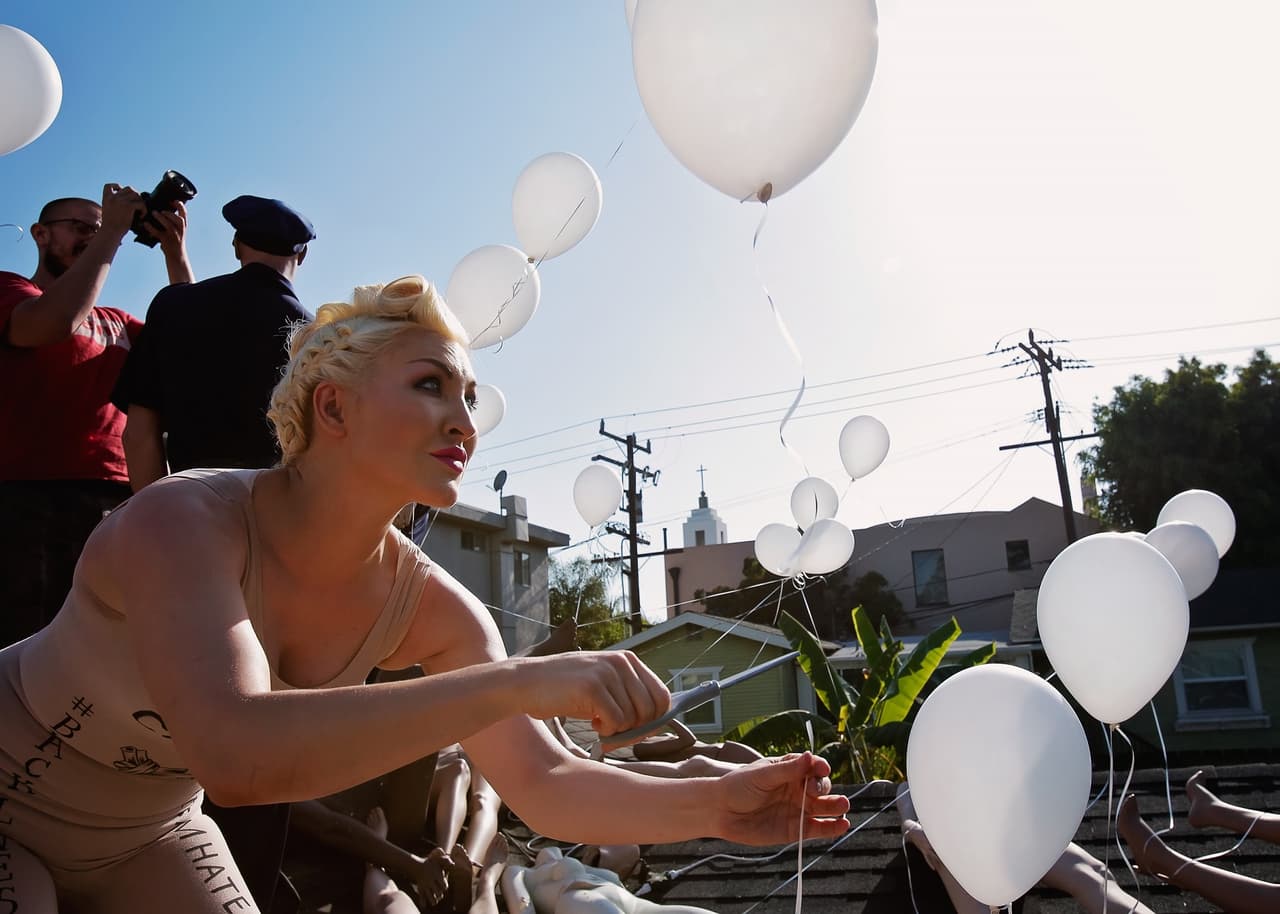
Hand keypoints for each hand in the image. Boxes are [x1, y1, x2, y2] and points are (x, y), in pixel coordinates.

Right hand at [99, 183, 145, 238]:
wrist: (110, 233)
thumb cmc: (111, 226)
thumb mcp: (108, 211)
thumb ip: (114, 204)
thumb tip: (127, 200)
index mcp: (106, 198)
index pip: (110, 186)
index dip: (118, 187)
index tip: (123, 196)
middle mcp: (113, 197)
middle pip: (129, 189)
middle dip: (135, 196)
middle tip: (137, 206)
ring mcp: (121, 200)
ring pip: (136, 194)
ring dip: (140, 202)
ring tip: (140, 211)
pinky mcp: (128, 206)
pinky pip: (141, 203)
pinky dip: (144, 210)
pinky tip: (141, 217)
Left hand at [150, 200, 187, 256]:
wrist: (176, 257)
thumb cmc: (174, 242)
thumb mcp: (177, 231)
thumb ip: (171, 222)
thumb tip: (160, 209)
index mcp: (183, 227)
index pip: (184, 214)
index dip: (180, 206)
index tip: (173, 200)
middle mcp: (180, 231)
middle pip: (179, 220)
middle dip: (171, 214)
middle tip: (162, 210)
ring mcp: (174, 237)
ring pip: (170, 226)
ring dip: (162, 218)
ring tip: (154, 213)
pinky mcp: (166, 242)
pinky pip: (158, 233)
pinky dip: (151, 228)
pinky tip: (145, 224)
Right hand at [409, 848, 449, 906]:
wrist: (416, 866)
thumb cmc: (430, 863)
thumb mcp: (437, 859)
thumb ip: (446, 860)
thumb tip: (453, 864)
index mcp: (436, 875)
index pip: (444, 886)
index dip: (444, 887)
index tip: (443, 885)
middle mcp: (430, 881)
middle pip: (438, 893)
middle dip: (440, 894)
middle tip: (439, 893)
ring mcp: (424, 886)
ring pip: (431, 897)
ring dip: (434, 899)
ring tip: (435, 898)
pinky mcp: (420, 889)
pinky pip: (422, 898)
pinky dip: (424, 902)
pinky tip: (426, 902)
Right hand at [518, 651, 670, 737]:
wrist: (526, 683)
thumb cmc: (565, 690)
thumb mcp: (603, 684)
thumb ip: (628, 696)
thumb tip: (659, 723)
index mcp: (628, 660)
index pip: (662, 696)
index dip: (654, 719)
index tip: (635, 729)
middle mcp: (621, 662)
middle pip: (651, 710)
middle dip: (636, 729)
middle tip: (615, 731)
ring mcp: (607, 673)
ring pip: (633, 719)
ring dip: (617, 730)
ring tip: (598, 722)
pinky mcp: (592, 687)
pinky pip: (616, 723)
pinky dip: (606, 731)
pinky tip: (591, 723)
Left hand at [714, 752, 849, 845]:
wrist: (720, 812)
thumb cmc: (738, 786)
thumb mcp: (762, 775)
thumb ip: (787, 770)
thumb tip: (810, 756)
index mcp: (790, 770)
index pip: (812, 766)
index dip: (819, 767)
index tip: (820, 768)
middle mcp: (797, 789)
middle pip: (821, 786)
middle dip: (823, 787)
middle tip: (813, 791)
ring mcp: (798, 809)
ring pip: (824, 807)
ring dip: (837, 806)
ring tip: (843, 806)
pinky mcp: (796, 830)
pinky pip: (819, 829)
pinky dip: (832, 828)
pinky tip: (842, 825)